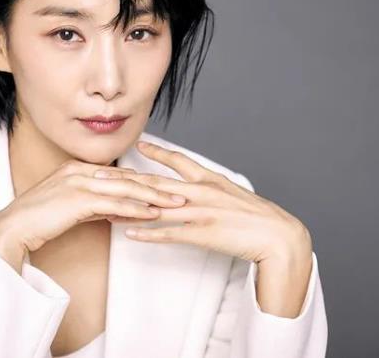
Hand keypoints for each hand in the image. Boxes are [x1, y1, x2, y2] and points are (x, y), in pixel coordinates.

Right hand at [0, 159, 187, 271]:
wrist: (13, 227)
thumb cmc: (39, 220)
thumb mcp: (70, 207)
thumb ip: (94, 204)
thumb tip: (117, 211)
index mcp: (77, 168)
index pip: (120, 174)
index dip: (145, 181)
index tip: (166, 187)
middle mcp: (80, 171)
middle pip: (127, 177)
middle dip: (156, 185)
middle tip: (182, 192)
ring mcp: (79, 183)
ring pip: (125, 188)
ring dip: (153, 196)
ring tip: (176, 203)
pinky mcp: (78, 199)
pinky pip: (114, 204)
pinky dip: (136, 209)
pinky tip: (152, 214)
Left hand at [94, 140, 312, 265]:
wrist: (278, 236)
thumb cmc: (257, 217)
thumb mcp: (233, 193)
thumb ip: (212, 188)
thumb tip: (198, 186)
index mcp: (209, 180)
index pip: (179, 160)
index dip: (157, 151)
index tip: (138, 143)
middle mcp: (201, 192)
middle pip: (155, 182)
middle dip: (125, 178)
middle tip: (100, 173)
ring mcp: (199, 212)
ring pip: (156, 206)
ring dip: (128, 205)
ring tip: (104, 203)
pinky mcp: (201, 233)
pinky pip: (169, 233)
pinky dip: (148, 233)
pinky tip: (130, 232)